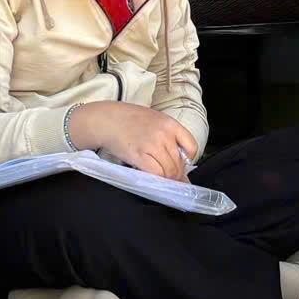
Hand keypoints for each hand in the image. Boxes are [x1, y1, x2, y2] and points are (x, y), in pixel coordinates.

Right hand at [71, 101, 199, 180]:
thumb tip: (182, 161)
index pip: (192, 147)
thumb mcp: (155, 120)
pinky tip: (151, 177)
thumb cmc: (130, 120)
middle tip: (170, 178)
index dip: (188, 160)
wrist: (107, 119)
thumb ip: (169, 137)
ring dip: (167, 179)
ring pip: (169, 171)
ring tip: (161, 179)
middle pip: (179, 163)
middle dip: (177, 174)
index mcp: (170, 123)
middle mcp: (164, 134)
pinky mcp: (139, 155)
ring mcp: (152, 145)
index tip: (182, 165)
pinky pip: (156, 173)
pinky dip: (156, 179)